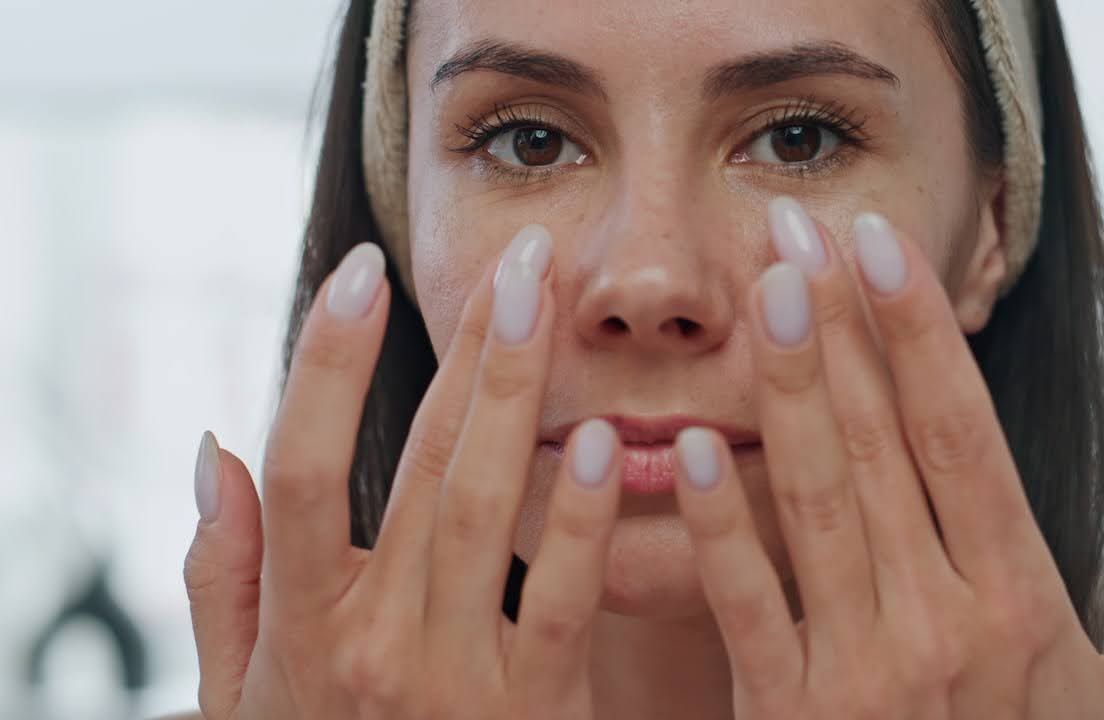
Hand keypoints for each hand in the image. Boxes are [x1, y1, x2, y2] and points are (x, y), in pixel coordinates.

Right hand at [182, 227, 623, 718]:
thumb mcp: (241, 697)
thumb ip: (226, 578)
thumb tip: (214, 448)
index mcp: (302, 626)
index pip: (302, 467)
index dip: (327, 361)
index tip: (360, 269)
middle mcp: (374, 643)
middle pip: (421, 465)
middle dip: (469, 348)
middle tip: (516, 256)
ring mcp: (456, 678)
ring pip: (486, 510)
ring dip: (519, 398)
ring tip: (549, 303)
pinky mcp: (534, 710)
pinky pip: (561, 602)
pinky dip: (578, 521)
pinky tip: (601, 442)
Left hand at [671, 199, 1103, 718]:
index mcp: (1023, 604)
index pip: (965, 437)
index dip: (923, 334)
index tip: (885, 245)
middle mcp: (947, 622)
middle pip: (886, 445)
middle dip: (844, 328)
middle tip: (800, 229)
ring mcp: (866, 668)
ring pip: (822, 501)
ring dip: (792, 391)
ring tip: (765, 292)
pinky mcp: (793, 714)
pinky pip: (749, 604)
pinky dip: (720, 525)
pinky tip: (688, 445)